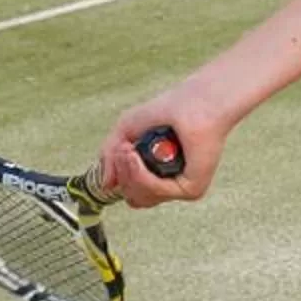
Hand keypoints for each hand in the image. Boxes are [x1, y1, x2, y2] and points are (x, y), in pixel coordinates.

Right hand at [95, 98, 221, 205]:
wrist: (194, 101)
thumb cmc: (167, 110)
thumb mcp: (126, 130)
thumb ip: (110, 156)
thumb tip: (106, 184)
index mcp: (158, 173)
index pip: (131, 191)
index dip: (120, 175)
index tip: (119, 151)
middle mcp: (171, 183)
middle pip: (134, 198)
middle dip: (123, 174)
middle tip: (124, 150)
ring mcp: (181, 187)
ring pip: (141, 198)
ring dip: (129, 173)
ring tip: (129, 150)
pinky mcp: (192, 188)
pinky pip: (156, 191)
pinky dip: (140, 175)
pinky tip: (136, 156)